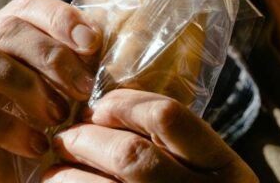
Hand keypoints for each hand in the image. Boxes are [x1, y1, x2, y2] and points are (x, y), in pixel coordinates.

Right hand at [0, 0, 102, 182]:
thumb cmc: (38, 132)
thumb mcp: (62, 92)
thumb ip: (75, 62)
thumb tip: (103, 35)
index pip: (25, 5)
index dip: (59, 17)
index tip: (92, 43)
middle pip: (3, 28)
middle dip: (51, 55)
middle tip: (84, 89)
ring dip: (28, 86)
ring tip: (59, 118)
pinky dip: (10, 128)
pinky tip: (36, 145)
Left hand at [46, 89, 257, 182]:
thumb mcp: (210, 176)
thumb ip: (176, 147)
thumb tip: (104, 109)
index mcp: (226, 171)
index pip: (168, 117)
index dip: (125, 104)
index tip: (101, 108)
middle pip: (128, 154)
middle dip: (85, 140)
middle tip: (65, 139)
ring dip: (64, 176)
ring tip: (54, 172)